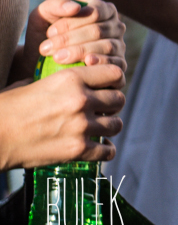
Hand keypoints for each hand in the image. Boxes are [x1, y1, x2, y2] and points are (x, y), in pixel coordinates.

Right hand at [0, 63, 124, 169]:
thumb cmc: (5, 109)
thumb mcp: (31, 83)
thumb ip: (56, 81)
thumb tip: (67, 82)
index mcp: (71, 79)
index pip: (114, 73)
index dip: (113, 80)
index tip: (107, 87)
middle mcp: (81, 100)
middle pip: (119, 99)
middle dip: (112, 104)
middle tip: (103, 110)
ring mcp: (81, 126)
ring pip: (117, 124)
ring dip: (110, 126)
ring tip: (100, 128)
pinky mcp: (76, 150)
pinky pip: (107, 151)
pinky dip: (105, 151)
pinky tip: (99, 148)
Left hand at [26, 0, 126, 79]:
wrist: (39, 62)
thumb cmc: (46, 36)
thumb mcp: (44, 14)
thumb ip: (57, 4)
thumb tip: (76, 7)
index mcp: (104, 10)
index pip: (95, 12)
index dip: (71, 23)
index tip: (49, 33)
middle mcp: (116, 27)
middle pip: (98, 31)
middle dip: (69, 40)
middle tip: (46, 49)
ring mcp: (119, 46)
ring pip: (106, 46)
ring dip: (80, 52)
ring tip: (57, 58)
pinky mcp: (119, 65)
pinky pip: (116, 64)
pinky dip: (101, 63)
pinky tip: (85, 64)